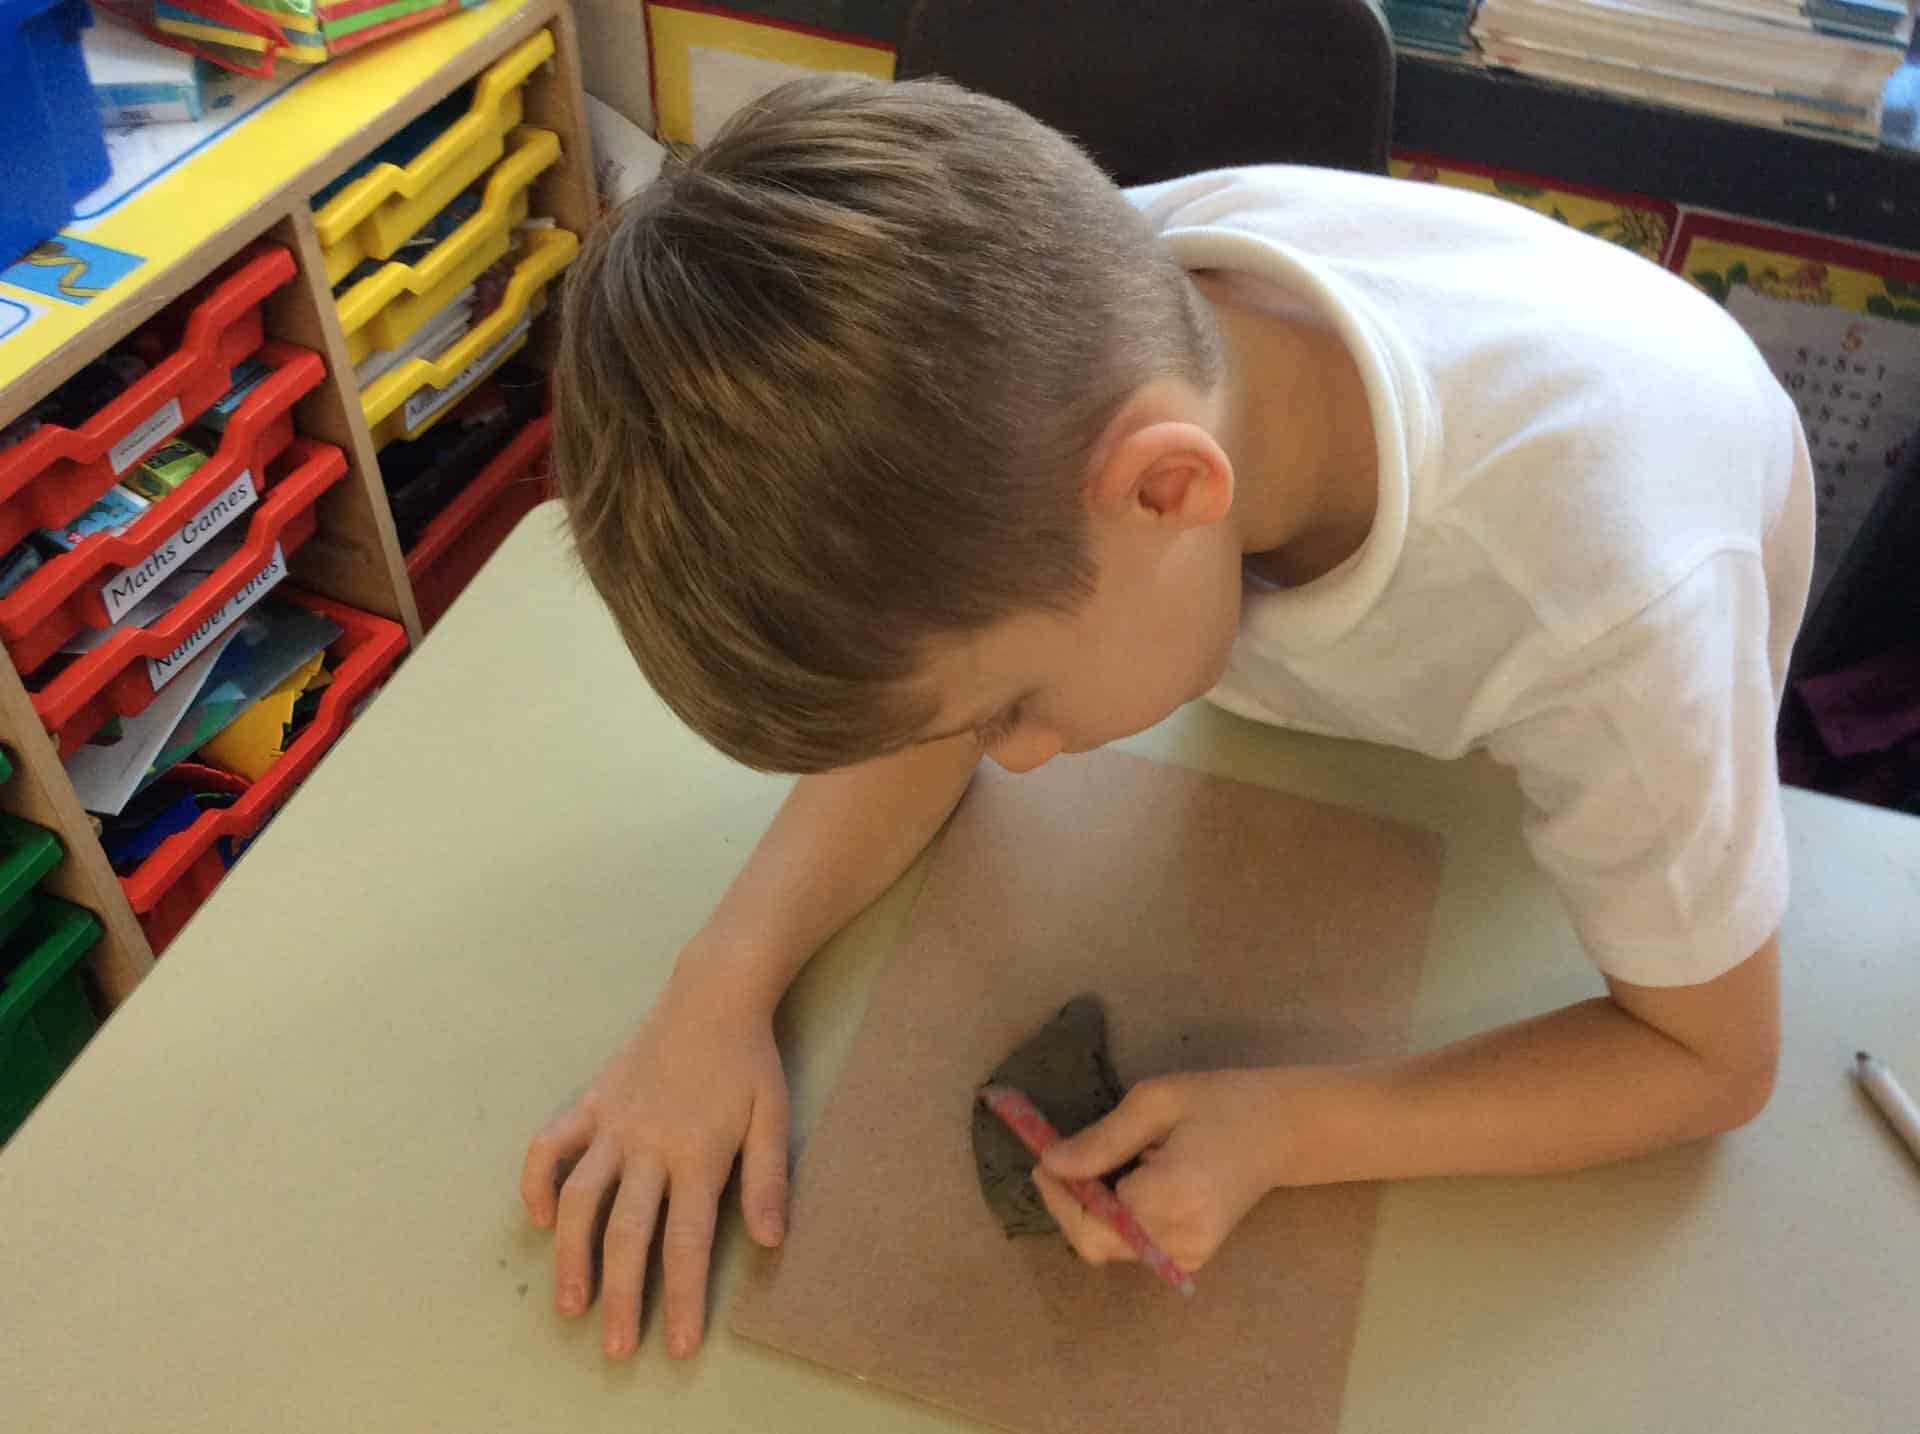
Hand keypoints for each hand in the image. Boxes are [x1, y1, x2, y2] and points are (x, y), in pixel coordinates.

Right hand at [519, 962, 788, 1360]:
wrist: (713, 994)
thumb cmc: (749, 1061)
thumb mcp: (773, 1116)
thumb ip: (769, 1179)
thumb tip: (770, 1241)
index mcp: (698, 1155)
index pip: (686, 1242)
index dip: (681, 1298)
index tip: (678, 1345)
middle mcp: (649, 1146)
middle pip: (626, 1233)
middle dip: (621, 1297)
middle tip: (614, 1348)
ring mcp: (613, 1123)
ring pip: (579, 1198)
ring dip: (569, 1255)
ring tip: (569, 1301)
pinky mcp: (591, 1101)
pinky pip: (550, 1144)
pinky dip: (538, 1181)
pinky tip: (542, 1217)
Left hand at [1033, 1069, 1292, 1274]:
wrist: (1282, 1130)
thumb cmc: (1221, 1103)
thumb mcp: (1155, 1102)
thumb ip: (1101, 1139)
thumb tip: (1051, 1164)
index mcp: (1172, 1197)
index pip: (1090, 1216)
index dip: (1058, 1193)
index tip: (1042, 1160)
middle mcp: (1180, 1238)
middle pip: (1094, 1243)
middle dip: (1069, 1204)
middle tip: (1060, 1162)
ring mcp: (1190, 1255)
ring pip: (1110, 1248)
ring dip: (1091, 1211)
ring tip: (1103, 1166)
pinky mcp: (1193, 1258)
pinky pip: (1133, 1247)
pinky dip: (1117, 1220)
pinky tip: (1129, 1185)